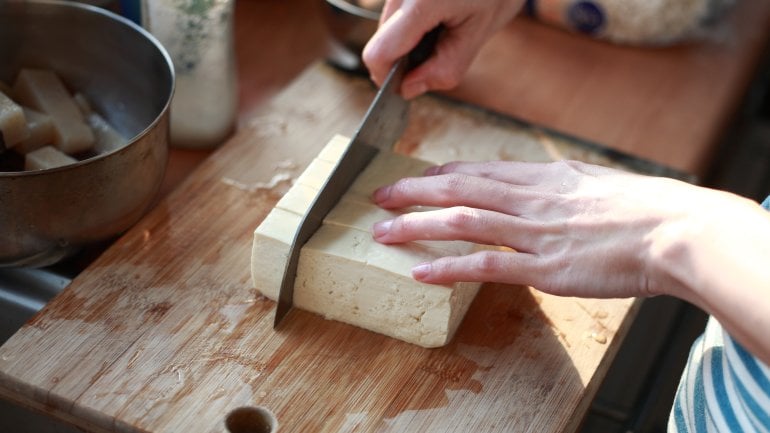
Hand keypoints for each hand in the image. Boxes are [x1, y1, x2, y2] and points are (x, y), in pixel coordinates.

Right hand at [362, 0, 524, 98]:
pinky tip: (436, 18)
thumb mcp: (478, 34)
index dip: (387, 78)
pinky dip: (410, 26)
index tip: (405, 87)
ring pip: (386, 28)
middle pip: (380, 41)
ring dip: (407, 41)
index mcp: (420, 4)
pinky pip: (394, 14)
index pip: (379, 53)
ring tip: (442, 29)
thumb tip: (408, 89)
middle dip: (403, 59)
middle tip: (438, 53)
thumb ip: (444, 68)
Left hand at [370, 160, 750, 299]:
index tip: (417, 178)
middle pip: (458, 189)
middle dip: (413, 193)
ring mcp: (533, 233)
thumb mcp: (594, 182)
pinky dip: (449, 267)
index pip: (480, 171)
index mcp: (544, 177)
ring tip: (383, 232)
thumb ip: (560, 184)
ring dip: (417, 226)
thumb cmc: (643, 208)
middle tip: (380, 197)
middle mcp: (530, 199)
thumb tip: (540, 185)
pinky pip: (485, 266)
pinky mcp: (544, 268)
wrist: (674, 231)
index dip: (442, 175)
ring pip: (461, 222)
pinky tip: (421, 271)